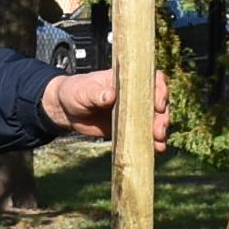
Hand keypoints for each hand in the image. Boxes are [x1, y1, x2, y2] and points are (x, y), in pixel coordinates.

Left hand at [42, 66, 170, 146]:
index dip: (160, 90)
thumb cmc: (75, 92)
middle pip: (158, 102)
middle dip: (163, 116)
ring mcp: (134, 112)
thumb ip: (96, 92)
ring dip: (161, 129)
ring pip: (155, 118)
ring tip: (159, 142)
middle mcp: (134, 95)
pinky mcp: (129, 128)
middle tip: (159, 130)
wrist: (66, 110)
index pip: (152, 80)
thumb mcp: (83, 90)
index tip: (159, 105)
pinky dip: (152, 141)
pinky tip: (156, 149)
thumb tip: (111, 95)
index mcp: (127, 80)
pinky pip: (145, 133)